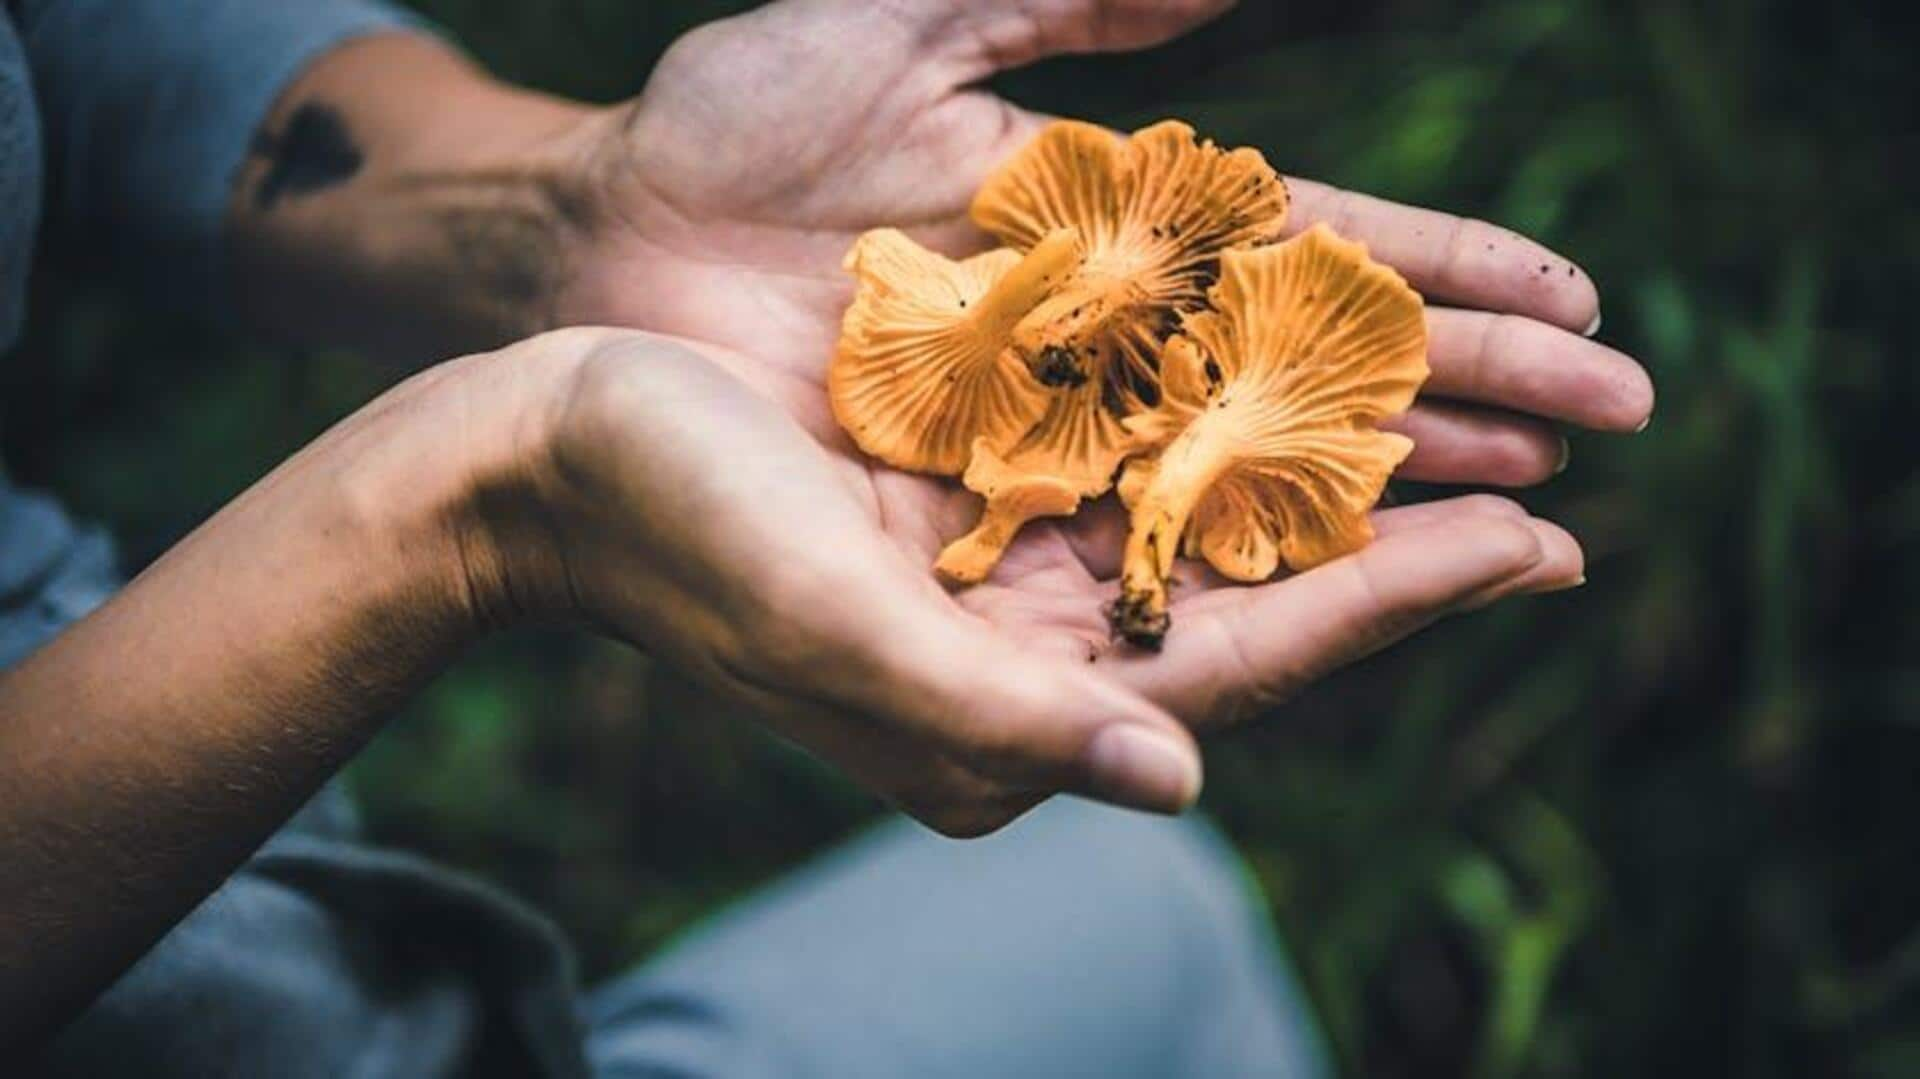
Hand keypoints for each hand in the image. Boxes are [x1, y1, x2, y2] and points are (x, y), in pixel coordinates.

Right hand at [489, 329, 1583, 835]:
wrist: (540, 455)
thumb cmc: (672, 534)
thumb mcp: (834, 627)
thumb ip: (1002, 718)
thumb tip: (1180, 789)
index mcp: (998, 714)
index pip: (1241, 668)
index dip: (1393, 607)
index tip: (1536, 551)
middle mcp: (1018, 655)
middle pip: (1254, 605)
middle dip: (1402, 554)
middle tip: (1556, 505)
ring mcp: (998, 574)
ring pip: (1212, 529)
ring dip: (1337, 486)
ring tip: (1471, 444)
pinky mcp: (970, 499)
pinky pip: (1137, 465)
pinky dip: (1231, 431)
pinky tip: (1304, 388)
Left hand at [560, 0, 1652, 463]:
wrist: (593, 247)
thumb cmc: (729, 124)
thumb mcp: (899, 30)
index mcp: (1108, 211)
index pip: (1313, 240)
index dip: (1441, 269)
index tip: (1572, 302)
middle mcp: (1103, 329)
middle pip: (1311, 362)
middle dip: (1462, 389)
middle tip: (1610, 427)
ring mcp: (1049, 422)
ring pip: (1247, 460)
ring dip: (1388, 486)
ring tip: (1527, 516)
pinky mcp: (981, 499)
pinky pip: (1125, 532)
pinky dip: (1234, 552)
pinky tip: (1344, 584)